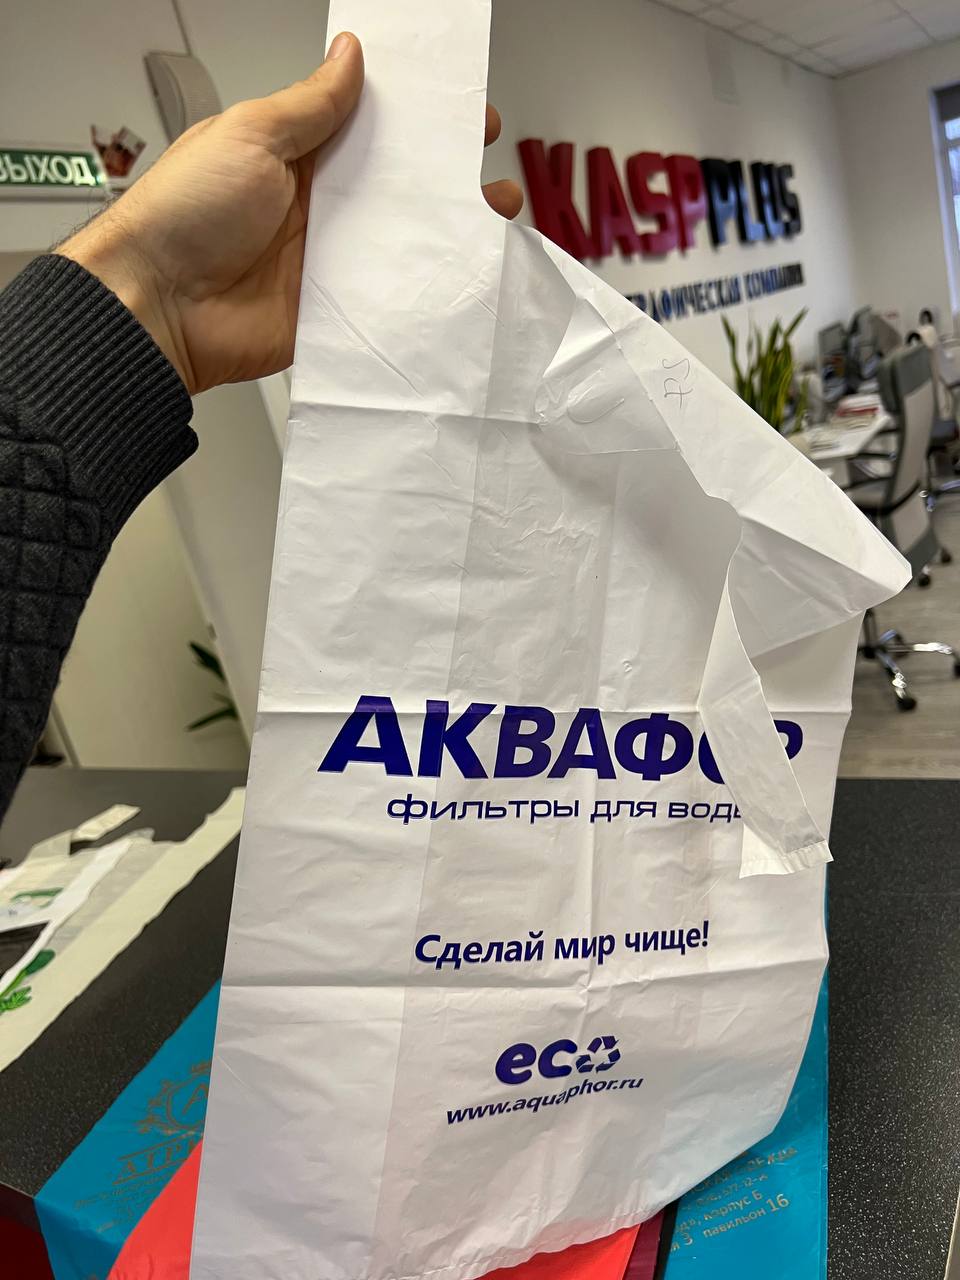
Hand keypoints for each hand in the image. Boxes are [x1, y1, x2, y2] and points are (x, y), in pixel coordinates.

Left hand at [59, 33, 522, 395]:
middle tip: (484, 164)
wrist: (159, 310)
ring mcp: (328, 262)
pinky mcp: (332, 312)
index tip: (459, 111)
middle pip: (395, 187)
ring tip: (493, 218)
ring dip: (447, 232)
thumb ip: (308, 105)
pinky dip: (422, 292)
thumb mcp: (249, 136)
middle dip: (444, 176)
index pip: (369, 130)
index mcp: (296, 157)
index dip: (415, 120)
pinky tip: (460, 280)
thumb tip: (348, 56)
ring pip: (401, 243)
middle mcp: (318, 208)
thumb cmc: (184, 215)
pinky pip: (386, 299)